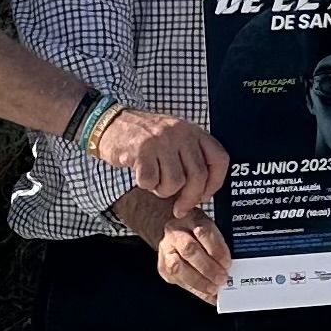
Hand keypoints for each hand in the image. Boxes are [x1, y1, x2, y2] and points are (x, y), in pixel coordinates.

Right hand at [95, 108, 227, 208]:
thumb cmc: (144, 137)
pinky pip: (151, 181)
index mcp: (193, 131)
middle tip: (180, 208)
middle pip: (198, 175)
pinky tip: (142, 176)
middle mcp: (181, 133)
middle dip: (190, 199)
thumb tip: (204, 192)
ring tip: (155, 182)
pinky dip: (146, 185)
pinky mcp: (142, 150)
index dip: (215, 183)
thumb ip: (191, 158)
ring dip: (164, 191)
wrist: (110, 122)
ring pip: (175, 182)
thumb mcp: (175, 138)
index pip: (219, 159)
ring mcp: (161, 140)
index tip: (205, 195)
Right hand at [154, 208, 232, 305]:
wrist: (174, 231)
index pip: (204, 231)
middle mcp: (175, 232)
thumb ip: (220, 241)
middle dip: (207, 267)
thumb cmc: (197, 230)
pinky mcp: (163, 266)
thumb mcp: (211, 227)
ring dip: (198, 281)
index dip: (216, 248)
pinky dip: (195, 289)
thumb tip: (232, 263)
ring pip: (178, 266)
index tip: (227, 262)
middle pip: (189, 249)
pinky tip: (207, 294)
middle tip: (222, 278)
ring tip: (213, 289)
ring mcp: (166, 249)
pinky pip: (177, 279)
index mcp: (191, 217)